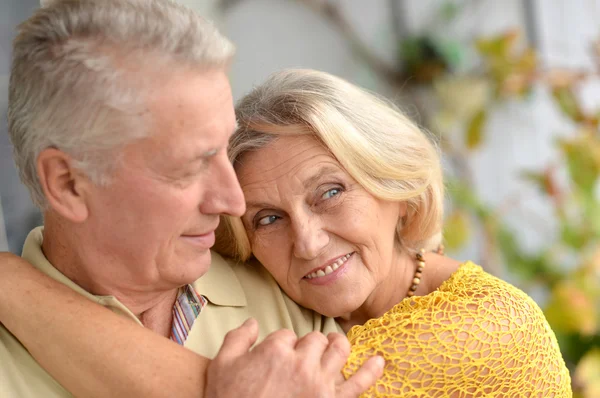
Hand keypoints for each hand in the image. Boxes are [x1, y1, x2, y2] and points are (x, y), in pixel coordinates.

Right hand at [205, 318, 383, 397]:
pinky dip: (370, 372)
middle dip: (307, 345)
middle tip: (299, 358)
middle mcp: (302, 362)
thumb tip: (252, 322)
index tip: (273, 359)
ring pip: (338, 351)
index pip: (286, 335)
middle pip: (314, 339)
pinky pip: (358, 384)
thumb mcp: (222, 365)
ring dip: (336, 346)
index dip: (280, 345)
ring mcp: (320, 383)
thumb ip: (237, 338)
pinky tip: (379, 361)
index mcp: (276, 350)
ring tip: (333, 346)